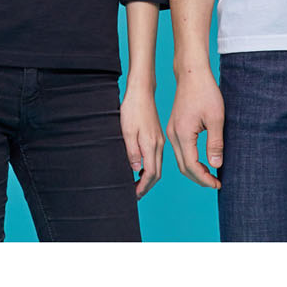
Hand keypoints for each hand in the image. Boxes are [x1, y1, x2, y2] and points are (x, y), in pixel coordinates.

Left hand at [120, 78, 164, 197]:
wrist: (142, 91)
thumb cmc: (132, 109)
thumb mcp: (127, 131)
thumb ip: (132, 152)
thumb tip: (136, 171)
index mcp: (151, 145)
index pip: (150, 174)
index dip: (142, 187)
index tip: (134, 195)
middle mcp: (158, 145)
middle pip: (156, 173)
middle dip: (146, 186)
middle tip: (136, 195)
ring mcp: (159, 140)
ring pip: (157, 166)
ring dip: (149, 178)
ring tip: (137, 185)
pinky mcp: (157, 136)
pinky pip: (156, 158)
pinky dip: (151, 168)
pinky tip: (142, 169)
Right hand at [166, 68, 223, 187]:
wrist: (192, 73)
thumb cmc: (205, 92)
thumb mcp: (216, 118)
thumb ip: (215, 143)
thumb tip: (215, 166)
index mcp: (183, 134)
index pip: (191, 166)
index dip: (204, 178)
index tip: (217, 184)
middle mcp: (173, 135)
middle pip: (183, 167)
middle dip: (199, 178)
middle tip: (215, 183)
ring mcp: (171, 131)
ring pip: (180, 160)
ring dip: (194, 170)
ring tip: (211, 175)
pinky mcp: (173, 128)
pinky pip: (180, 150)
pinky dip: (190, 160)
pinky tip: (202, 161)